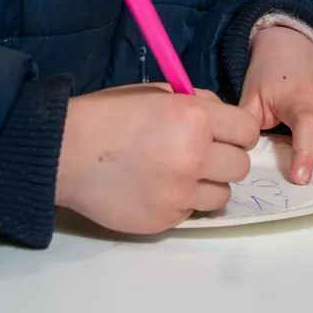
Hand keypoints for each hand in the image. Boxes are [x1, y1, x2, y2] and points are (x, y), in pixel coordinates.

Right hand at [55, 83, 259, 233]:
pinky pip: (191, 212)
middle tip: (201, 155)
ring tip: (177, 173)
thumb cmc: (109, 116)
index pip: (247, 131)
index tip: (226, 134)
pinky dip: (180, 201)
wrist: (65, 151)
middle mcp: (193, 156)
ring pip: (222, 195)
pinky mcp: (165, 219)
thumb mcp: (158, 93)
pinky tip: (155, 187)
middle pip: (240, 166)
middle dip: (224, 159)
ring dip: (206, 185)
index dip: (237, 132)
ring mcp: (179, 192)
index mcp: (194, 118)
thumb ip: (198, 104)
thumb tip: (225, 119)